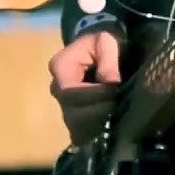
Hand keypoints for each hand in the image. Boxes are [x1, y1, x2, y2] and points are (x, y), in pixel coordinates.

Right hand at [48, 26, 122, 144]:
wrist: (98, 50)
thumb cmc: (100, 43)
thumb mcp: (106, 41)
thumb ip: (108, 57)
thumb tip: (111, 82)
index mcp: (60, 68)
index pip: (70, 91)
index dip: (93, 95)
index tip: (114, 91)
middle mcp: (57, 89)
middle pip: (71, 114)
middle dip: (97, 114)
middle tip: (117, 108)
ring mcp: (64, 106)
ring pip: (76, 127)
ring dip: (97, 126)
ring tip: (116, 118)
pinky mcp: (75, 117)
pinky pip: (81, 133)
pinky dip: (95, 133)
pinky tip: (111, 127)